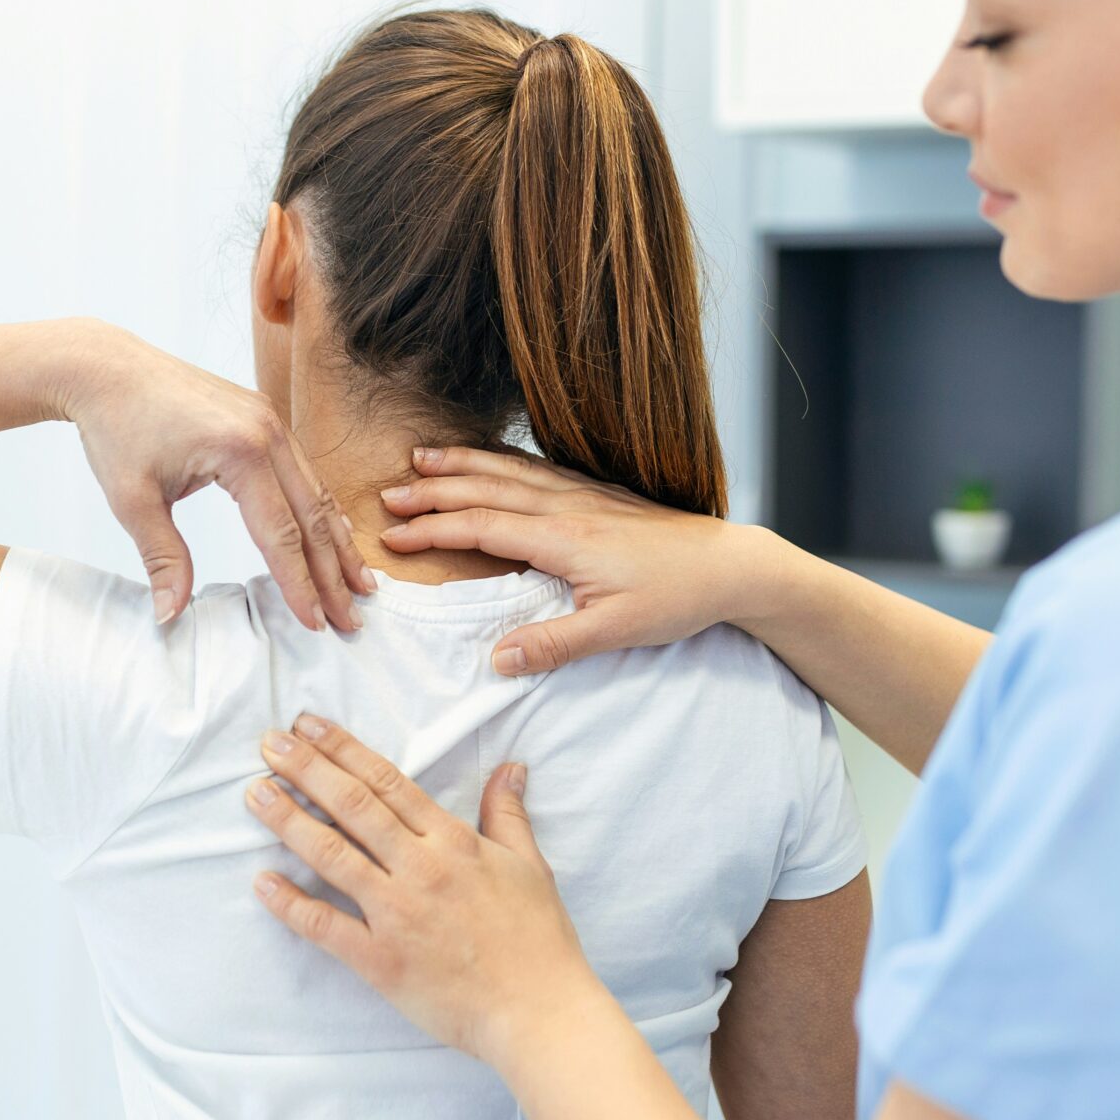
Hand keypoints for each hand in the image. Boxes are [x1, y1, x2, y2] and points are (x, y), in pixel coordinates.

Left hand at [58, 323, 371, 632]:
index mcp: (239, 451)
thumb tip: (170, 614)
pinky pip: (303, 470)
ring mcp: (270, 420)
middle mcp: (267, 432)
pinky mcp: (264, 417)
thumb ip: (163, 559)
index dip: (300, 584)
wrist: (106, 368)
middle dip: (333, 573)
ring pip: (316, 491)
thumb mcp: (133, 501)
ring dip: (337, 541)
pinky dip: (321, 508)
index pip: (281, 534)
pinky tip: (334, 534)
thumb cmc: (115, 427)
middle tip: (351, 619)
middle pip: (312, 516)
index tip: (316, 624)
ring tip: (360, 584)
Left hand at [246, 714, 610, 1071]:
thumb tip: (510, 767)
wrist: (538, 1010)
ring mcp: (396, 914)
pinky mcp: (380, 960)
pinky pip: (325, 925)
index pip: (387, 782)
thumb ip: (508, 814)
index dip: (343, 750)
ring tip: (256, 794)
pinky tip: (262, 881)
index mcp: (453, 842)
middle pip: (352, 806)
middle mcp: (420, 868)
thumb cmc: (539, 939)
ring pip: (331, 855)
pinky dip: (290, 904)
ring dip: (289, 821)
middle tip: (268, 744)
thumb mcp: (530, 866)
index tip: (309, 726)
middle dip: (306, 769)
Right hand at [377, 446, 757, 672]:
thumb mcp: (615, 631)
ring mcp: (584, 495)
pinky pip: (537, 468)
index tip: (392, 535)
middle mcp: (567, 507)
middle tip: (388, 493)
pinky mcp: (601, 494)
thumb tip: (496, 661)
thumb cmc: (677, 597)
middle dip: (433, 490)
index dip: (433, 530)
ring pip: (510, 471)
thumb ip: (553, 645)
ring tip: (423, 458)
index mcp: (563, 538)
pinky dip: (502, 460)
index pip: (482, 528)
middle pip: (486, 490)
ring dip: (462, 465)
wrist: (731, 564)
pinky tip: (492, 460)